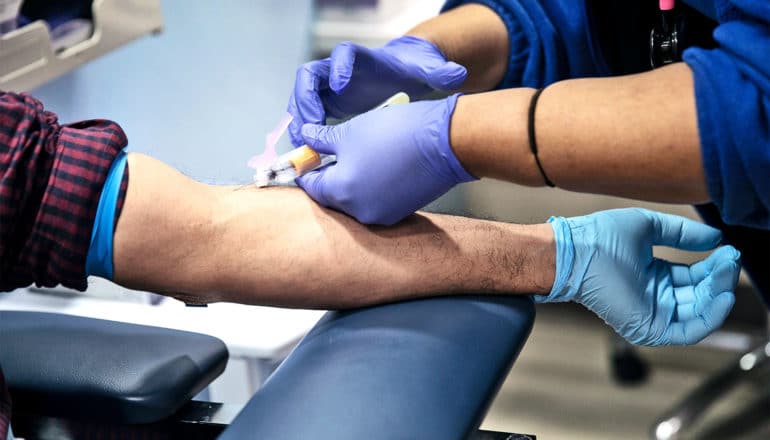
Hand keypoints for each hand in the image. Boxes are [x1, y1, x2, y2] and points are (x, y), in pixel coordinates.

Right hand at [287, 36, 466, 144]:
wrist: (401, 77)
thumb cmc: (409, 71)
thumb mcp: (424, 70)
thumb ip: (438, 72)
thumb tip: (458, 74)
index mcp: (359, 59)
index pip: (341, 55)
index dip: (338, 68)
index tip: (341, 85)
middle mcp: (336, 71)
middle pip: (308, 77)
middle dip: (306, 99)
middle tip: (310, 125)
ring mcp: (327, 88)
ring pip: (301, 99)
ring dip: (298, 120)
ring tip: (303, 143)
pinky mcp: (325, 105)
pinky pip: (306, 117)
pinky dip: (304, 133)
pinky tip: (310, 153)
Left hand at [297, 94, 475, 224]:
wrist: (445, 143)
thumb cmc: (396, 134)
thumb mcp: (350, 131)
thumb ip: (321, 140)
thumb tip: (305, 137)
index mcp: (340, 192)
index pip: (310, 185)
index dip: (306, 168)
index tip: (306, 155)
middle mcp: (358, 212)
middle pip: (332, 196)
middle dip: (330, 175)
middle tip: (333, 152)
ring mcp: (381, 215)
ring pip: (355, 199)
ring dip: (352, 181)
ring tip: (360, 156)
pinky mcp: (400, 212)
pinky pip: (376, 201)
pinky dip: (372, 187)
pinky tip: (379, 166)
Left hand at [542, 208, 740, 345]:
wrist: (576, 252)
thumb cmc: (600, 237)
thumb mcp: (649, 226)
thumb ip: (682, 233)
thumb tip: (714, 238)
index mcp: (652, 274)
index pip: (693, 277)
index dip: (713, 266)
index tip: (728, 251)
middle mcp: (653, 296)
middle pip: (699, 295)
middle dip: (719, 279)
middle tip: (731, 259)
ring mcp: (651, 313)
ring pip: (698, 313)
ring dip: (718, 294)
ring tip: (727, 272)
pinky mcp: (648, 327)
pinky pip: (688, 331)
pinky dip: (709, 317)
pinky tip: (720, 296)